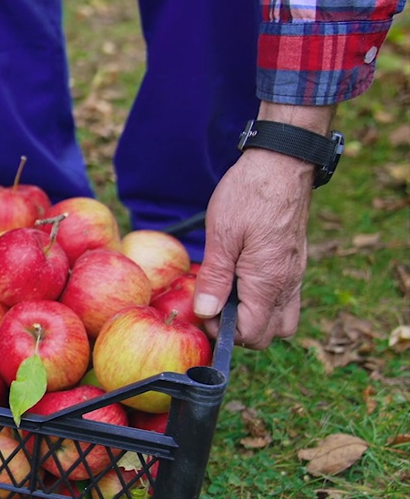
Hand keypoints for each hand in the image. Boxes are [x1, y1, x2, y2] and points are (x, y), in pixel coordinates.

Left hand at [193, 103, 333, 348]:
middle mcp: (287, 284)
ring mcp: (294, 275)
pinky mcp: (294, 264)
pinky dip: (263, 299)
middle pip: (269, 334)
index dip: (224, 333)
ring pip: (281, 319)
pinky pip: (283, 298)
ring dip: (254, 317)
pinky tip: (241, 278)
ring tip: (228, 293)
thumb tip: (207, 313)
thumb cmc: (249, 196)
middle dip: (240, 331)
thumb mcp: (222, 236)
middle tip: (214, 306)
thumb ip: (215, 279)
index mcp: (268, 282)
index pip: (252, 334)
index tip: (204, 313)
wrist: (282, 164)